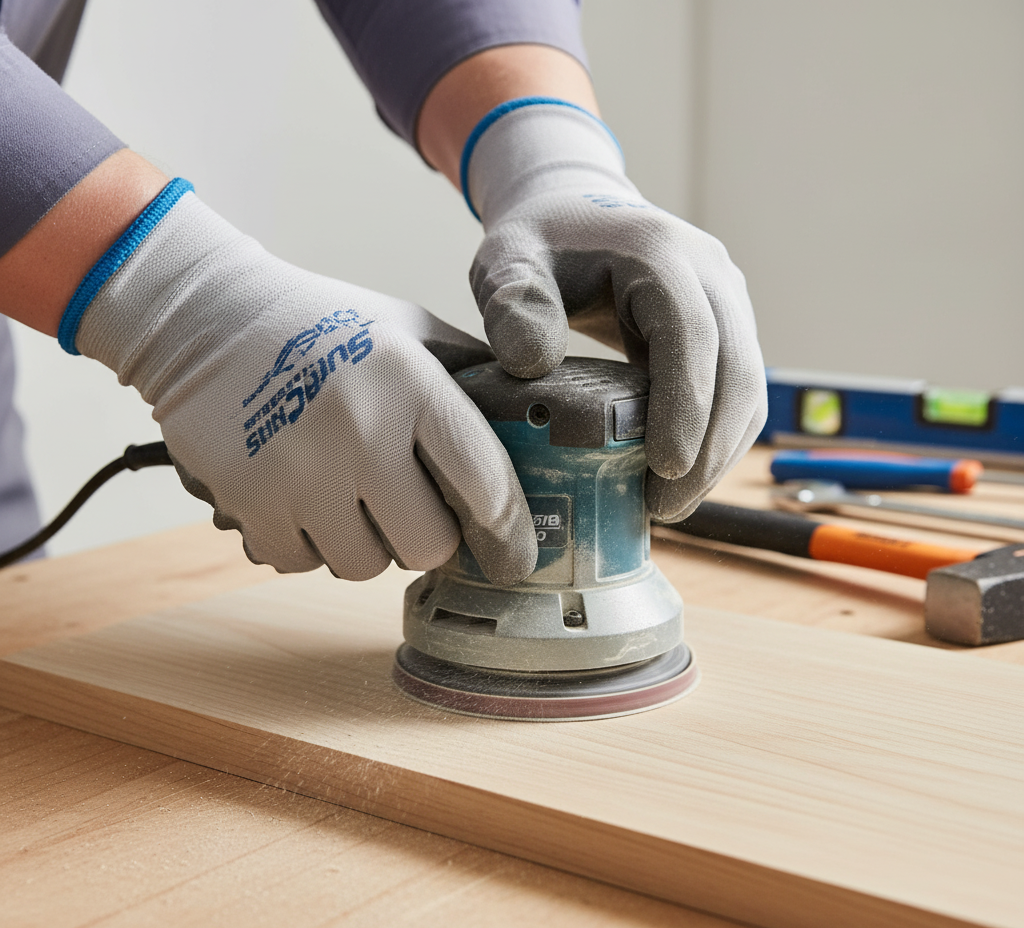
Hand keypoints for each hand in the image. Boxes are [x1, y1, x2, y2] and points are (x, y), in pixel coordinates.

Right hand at [73, 184, 536, 583]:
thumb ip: (469, 375)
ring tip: (348, 492)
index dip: (509, 533)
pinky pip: (302, 563)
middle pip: (428, 547)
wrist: (205, 319)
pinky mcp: (249, 503)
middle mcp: (360, 432)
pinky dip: (308, 543)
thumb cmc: (322, 325)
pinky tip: (301, 495)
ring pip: (364, 566)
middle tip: (412, 510)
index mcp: (412, 384)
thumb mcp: (407, 328)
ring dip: (366, 542)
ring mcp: (300, 473)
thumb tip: (527, 423)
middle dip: (428, 537)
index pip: (485, 483)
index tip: (514, 555)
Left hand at [464, 100, 766, 519]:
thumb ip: (510, 303)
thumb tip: (531, 363)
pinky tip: (676, 475)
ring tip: (669, 503)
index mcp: (659, 254)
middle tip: (665, 508)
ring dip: (718, 452)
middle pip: (737, 371)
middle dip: (709, 449)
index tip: (664, 468)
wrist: (574, 214)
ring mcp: (726, 302)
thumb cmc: (539, 242)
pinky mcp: (725, 329)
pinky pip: (736, 391)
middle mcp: (709, 275)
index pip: (692, 336)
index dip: (686, 406)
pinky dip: (714, 438)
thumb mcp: (505, 260)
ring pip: (747, 389)